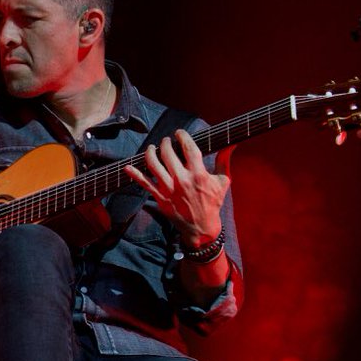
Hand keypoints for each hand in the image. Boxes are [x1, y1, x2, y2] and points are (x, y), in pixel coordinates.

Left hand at [123, 129, 233, 246]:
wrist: (201, 227)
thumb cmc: (213, 203)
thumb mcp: (223, 181)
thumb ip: (224, 160)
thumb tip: (233, 143)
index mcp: (199, 174)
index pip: (188, 148)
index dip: (182, 136)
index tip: (179, 133)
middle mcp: (182, 180)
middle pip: (168, 153)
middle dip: (166, 143)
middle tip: (166, 141)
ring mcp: (169, 189)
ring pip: (153, 164)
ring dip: (150, 152)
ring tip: (153, 148)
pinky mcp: (159, 197)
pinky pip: (143, 183)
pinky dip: (134, 174)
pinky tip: (128, 166)